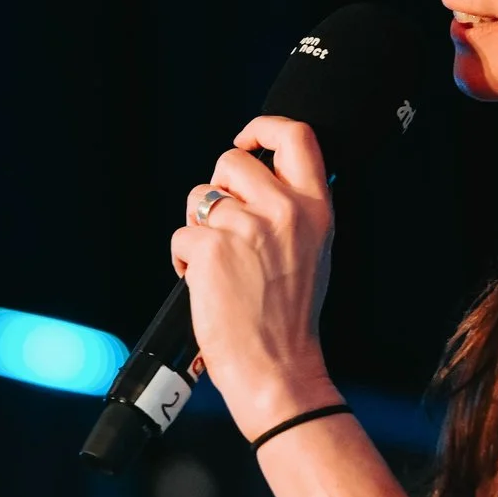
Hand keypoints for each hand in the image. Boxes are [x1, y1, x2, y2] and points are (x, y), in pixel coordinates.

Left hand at [170, 117, 341, 438]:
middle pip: (231, 162)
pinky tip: (205, 285)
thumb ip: (292, 209)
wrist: (277, 368)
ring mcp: (246, 227)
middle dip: (218, 190)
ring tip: (218, 265)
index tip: (246, 142)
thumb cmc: (290, 318)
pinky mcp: (211, 248)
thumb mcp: (314, 251)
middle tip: (225, 227)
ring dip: (199, 229)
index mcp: (316, 209)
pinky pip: (181, 236)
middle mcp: (284, 211)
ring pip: (199, 198)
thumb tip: (258, 176)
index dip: (263, 128)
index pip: (297, 136)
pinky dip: (184, 261)